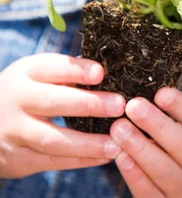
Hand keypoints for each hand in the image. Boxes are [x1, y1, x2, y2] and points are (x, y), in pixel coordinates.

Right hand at [0, 53, 125, 177]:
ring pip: (52, 139)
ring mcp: (15, 131)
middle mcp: (17, 100)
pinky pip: (52, 162)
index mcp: (26, 72)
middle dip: (89, 104)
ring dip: (87, 143)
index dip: (77, 70)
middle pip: (53, 102)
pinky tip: (104, 156)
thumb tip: (111, 70)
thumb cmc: (28, 91)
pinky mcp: (18, 159)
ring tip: (116, 143)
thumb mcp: (38, 73)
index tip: (101, 73)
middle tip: (119, 105)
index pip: (53, 67)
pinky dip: (80, 161)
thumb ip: (67, 71)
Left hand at [110, 87, 181, 197]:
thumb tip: (149, 84)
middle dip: (155, 124)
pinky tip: (119, 156)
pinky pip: (148, 192)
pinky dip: (133, 174)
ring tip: (118, 128)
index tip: (160, 93)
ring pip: (163, 169)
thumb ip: (177, 111)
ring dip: (139, 147)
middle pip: (180, 144)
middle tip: (133, 106)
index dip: (179, 105)